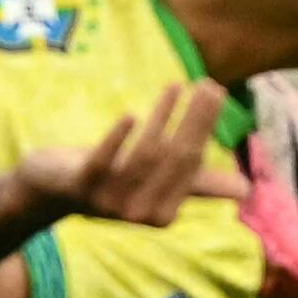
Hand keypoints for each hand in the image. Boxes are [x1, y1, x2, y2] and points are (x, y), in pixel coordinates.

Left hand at [15, 84, 248, 232]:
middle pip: (172, 158)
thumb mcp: (155, 184)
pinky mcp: (80, 185)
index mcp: (162, 214)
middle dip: (194, 120)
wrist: (52, 190)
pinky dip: (117, 138)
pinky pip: (102, 162)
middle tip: (210, 83)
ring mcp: (108, 201)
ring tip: (177, 84)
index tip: (215, 90)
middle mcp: (138, 212)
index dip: (204, 126)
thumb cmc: (111, 182)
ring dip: (163, 118)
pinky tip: (132, 114)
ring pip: (143, 156)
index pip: (190, 164)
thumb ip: (196, 185)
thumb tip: (245, 190)